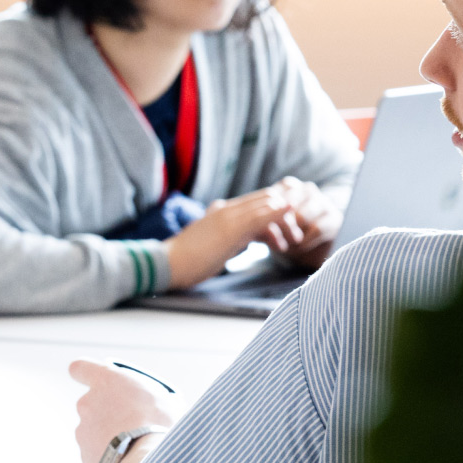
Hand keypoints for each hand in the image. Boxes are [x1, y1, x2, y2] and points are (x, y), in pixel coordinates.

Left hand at [70, 359, 185, 462]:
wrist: (147, 462)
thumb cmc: (160, 426)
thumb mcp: (164, 399)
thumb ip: (146, 396)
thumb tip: (152, 406)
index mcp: (105, 381)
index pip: (80, 368)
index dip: (85, 374)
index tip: (95, 382)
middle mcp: (88, 403)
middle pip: (92, 405)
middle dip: (108, 414)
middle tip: (131, 424)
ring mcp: (83, 432)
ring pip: (95, 433)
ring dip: (109, 438)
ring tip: (133, 448)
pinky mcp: (85, 457)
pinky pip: (97, 456)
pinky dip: (109, 459)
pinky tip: (128, 462)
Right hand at [163, 188, 291, 288]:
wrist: (167, 263)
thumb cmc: (186, 260)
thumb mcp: (213, 245)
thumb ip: (230, 238)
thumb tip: (246, 241)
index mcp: (221, 212)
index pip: (255, 203)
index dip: (275, 211)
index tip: (286, 230)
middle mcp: (226, 209)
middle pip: (265, 199)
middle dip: (286, 214)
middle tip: (296, 236)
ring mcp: (228, 216)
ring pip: (266, 204)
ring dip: (287, 218)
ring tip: (295, 239)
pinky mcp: (231, 227)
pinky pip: (261, 215)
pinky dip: (278, 212)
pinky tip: (290, 213)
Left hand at [262, 177, 341, 268]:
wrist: (305, 249)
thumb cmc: (282, 235)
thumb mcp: (269, 230)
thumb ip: (264, 227)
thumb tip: (265, 229)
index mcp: (289, 186)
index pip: (274, 196)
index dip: (266, 216)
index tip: (260, 232)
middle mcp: (307, 190)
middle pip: (287, 206)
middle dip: (279, 227)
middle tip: (274, 242)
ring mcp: (323, 202)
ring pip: (301, 216)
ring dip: (290, 236)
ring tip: (285, 247)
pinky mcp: (335, 218)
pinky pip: (317, 229)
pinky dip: (304, 242)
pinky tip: (298, 248)